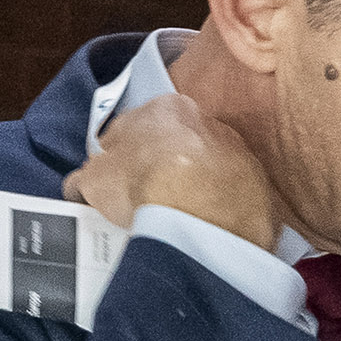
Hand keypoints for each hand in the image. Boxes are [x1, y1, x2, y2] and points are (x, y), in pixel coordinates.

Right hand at [67, 76, 275, 251]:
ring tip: (180, 222)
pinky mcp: (259, 187)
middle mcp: (209, 122)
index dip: (125, 158)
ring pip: (210, 172)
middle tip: (151, 203)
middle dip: (165, 171)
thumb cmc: (140, 183)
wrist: (199, 215)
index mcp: (167, 107)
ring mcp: (239, 153)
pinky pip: (233, 199)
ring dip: (196, 191)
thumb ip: (87, 178)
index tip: (122, 183)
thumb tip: (80, 185)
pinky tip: (206, 232)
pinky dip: (219, 213)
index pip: (139, 128)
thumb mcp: (93, 180)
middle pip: (179, 147)